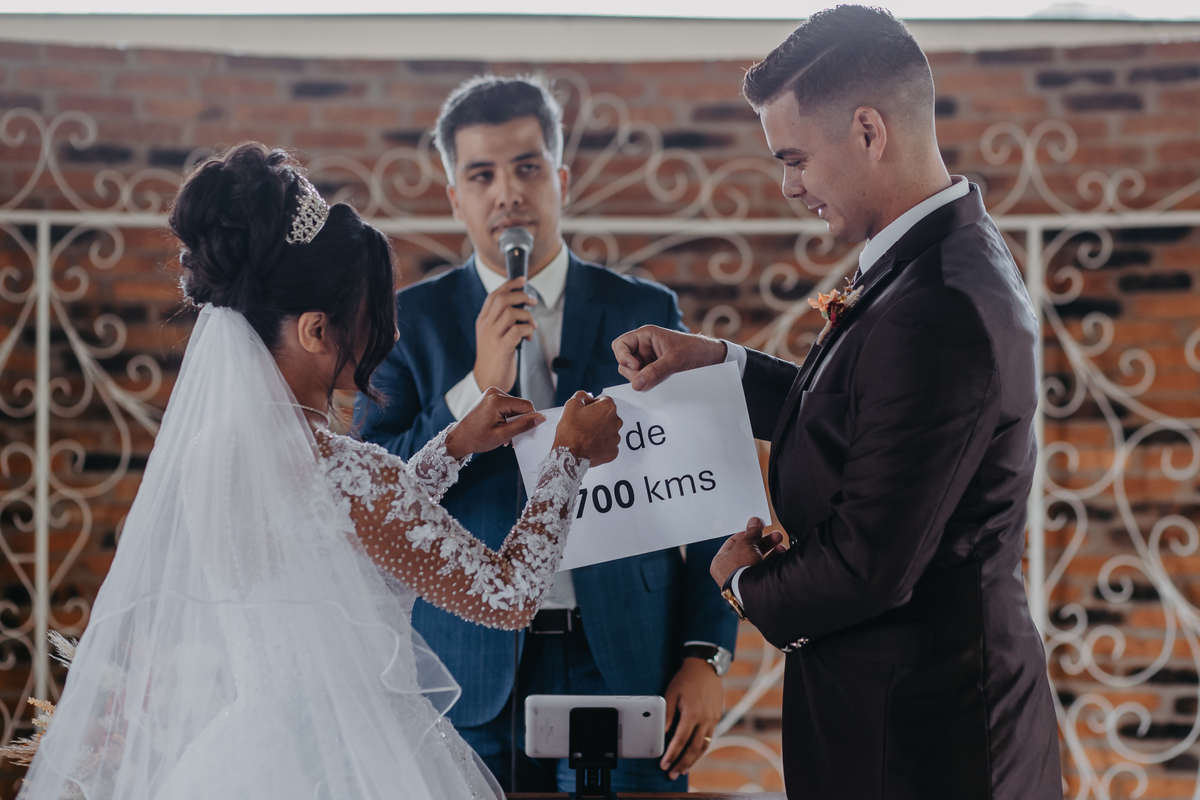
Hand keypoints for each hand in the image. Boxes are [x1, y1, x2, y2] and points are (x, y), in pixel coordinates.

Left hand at [445, 387, 543, 459]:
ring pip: (515, 407)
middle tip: (512, 437)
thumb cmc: (477, 438)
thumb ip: (523, 425)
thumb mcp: (503, 435)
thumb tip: (541, 418)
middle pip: (520, 406)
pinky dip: (508, 417)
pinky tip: (502, 428)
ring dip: (514, 421)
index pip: (526, 405)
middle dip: (520, 421)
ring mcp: (492, 393)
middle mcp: (495, 392)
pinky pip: (507, 406)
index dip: (530, 419)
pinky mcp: (490, 397)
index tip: (527, 432)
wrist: (459, 438)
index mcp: (497, 400)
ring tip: (505, 435)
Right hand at [473, 277, 537, 392]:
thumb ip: (501, 321)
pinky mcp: (502, 348)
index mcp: (482, 321)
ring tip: (532, 326)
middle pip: (503, 299)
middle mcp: (486, 326)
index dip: (509, 284)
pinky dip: (527, 330)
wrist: (486, 381)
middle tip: (533, 301)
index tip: (522, 280)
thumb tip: (520, 305)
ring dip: (527, 316)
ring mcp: (493, 337)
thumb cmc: (494, 358)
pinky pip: (518, 330)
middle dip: (522, 296)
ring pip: (511, 313)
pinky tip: (529, 337)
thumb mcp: (492, 335)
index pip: (494, 295)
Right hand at [552, 391, 620, 465]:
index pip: (604, 400)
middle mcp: (616, 422)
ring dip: (600, 431)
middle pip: (608, 415)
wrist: (569, 455)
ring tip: (586, 436)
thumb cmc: (570, 430)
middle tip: (583, 424)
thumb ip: (582, 395)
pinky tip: (590, 445)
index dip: (593, 404)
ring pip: (609, 430)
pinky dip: (601, 444)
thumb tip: (588, 396)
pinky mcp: (613, 452)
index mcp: (608, 408)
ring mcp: (616, 438)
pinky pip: (608, 444)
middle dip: (598, 417)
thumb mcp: (571, 404)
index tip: (584, 411)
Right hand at [611, 326, 725, 391]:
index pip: (620, 344)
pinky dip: (647, 384)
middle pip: (623, 362)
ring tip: (659, 380)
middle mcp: (644, 347)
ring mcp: (648, 360)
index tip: (636, 366)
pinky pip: (643, 380)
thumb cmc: (695, 350)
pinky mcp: (654, 371)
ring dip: (641, 380)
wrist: (712, 358)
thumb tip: (635, 385)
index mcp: (646, 336)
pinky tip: (660, 384)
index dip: (623, 357)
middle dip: (633, 372)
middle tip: (648, 378)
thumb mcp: (675, 360)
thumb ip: (655, 372)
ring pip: (632, 373)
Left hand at [659, 658, 722, 779]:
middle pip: (694, 748)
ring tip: (683, 769)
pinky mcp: (716, 718)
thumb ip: (667, 714)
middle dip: (683, 763)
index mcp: (692, 713)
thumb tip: (662, 732)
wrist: (706, 667)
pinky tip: (694, 755)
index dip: (672, 754)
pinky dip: (701, 750)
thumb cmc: (686, 679)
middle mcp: (705, 719)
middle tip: (673, 774)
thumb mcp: (671, 693)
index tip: (664, 764)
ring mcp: (713, 719)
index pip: (681, 740)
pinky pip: (709, 738)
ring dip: (693, 760)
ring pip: (704, 746)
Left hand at [709, 517, 785, 588]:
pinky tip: (780, 555)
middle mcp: (729, 573)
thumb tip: (754, 522)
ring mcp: (742, 581)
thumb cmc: (742, 568)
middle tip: (775, 535)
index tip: (757, 528)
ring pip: (758, 561)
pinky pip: (764, 571)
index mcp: (719, 563)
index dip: (747, 534)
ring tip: (780, 545)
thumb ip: (751, 531)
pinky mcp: (755, 588)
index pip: (733, 543)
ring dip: (770, 551)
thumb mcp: (746, 543)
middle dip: (763, 542)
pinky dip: (772, 563)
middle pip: (748, 551)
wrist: (753, 592)